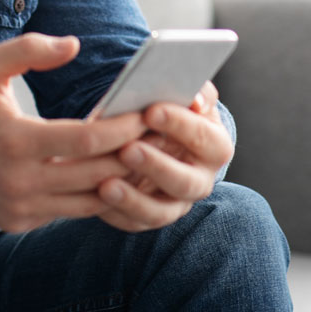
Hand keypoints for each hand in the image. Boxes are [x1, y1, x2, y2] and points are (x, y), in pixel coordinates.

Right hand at [0, 33, 148, 232]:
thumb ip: (30, 50)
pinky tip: (111, 175)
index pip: (87, 140)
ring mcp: (20, 207)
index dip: (124, 128)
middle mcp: (20, 181)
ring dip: (120, 181)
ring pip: (89, 203)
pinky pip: (68, 211)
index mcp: (16, 141)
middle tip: (162, 137)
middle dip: (133, 155)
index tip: (148, 113)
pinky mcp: (19, 221)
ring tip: (146, 158)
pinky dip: (91, 195)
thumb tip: (75, 44)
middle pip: (97, 174)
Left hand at [94, 81, 233, 232]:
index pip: (205, 138)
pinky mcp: (149, 218)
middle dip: (156, 165)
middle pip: (185, 182)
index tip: (151, 110)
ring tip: (106, 185)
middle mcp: (200, 180)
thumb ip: (191, 89)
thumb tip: (195, 98)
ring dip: (133, 199)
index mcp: (214, 146)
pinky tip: (96, 197)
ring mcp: (176, 204)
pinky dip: (116, 212)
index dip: (180, 124)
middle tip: (127, 149)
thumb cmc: (167, 109)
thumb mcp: (182, 94)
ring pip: (160, 212)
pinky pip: (134, 222)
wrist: (153, 136)